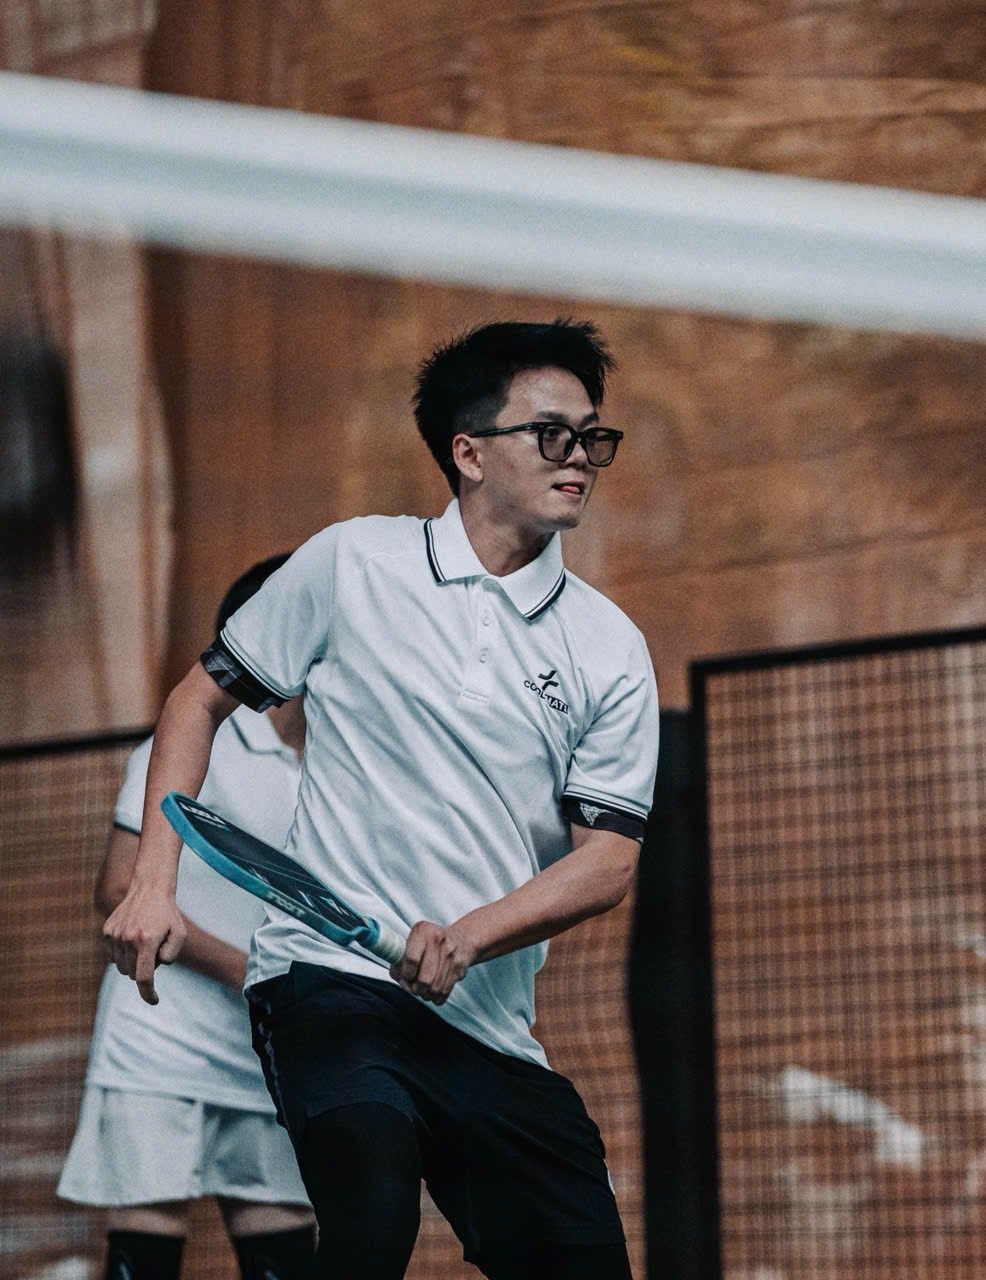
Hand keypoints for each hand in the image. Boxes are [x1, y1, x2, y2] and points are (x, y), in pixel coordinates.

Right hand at [103, 884, 186, 1004]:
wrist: (149, 887)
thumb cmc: (168, 913)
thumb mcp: (180, 933)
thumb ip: (171, 955)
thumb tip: (156, 967)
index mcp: (146, 941)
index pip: (144, 978)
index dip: (148, 993)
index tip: (154, 1000)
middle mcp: (127, 939)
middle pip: (132, 974)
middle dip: (144, 969)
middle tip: (154, 949)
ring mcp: (115, 935)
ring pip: (121, 966)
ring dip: (133, 962)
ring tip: (144, 940)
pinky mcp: (107, 931)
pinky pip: (114, 955)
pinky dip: (124, 952)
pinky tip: (133, 936)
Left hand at [389, 920, 476, 1004]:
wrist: (460, 938)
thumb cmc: (428, 944)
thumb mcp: (411, 943)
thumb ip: (399, 962)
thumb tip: (402, 980)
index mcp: (422, 931)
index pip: (411, 959)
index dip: (406, 974)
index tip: (406, 977)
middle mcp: (438, 939)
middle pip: (424, 979)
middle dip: (416, 989)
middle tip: (415, 988)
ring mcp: (451, 953)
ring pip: (435, 988)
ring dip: (426, 994)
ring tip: (424, 990)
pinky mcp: (460, 966)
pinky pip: (445, 991)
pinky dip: (437, 997)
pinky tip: (434, 991)